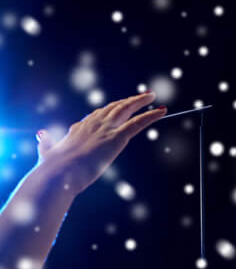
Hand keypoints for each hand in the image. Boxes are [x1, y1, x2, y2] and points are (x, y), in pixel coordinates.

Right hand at [37, 92, 166, 194]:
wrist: (59, 172)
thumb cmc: (53, 168)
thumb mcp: (47, 152)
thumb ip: (47, 143)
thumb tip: (41, 135)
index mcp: (79, 128)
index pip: (98, 115)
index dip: (110, 110)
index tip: (119, 106)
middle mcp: (93, 124)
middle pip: (114, 107)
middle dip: (128, 101)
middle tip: (142, 97)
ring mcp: (105, 130)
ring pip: (126, 110)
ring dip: (140, 102)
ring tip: (152, 97)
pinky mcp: (116, 138)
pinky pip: (137, 123)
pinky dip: (151, 116)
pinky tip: (161, 111)